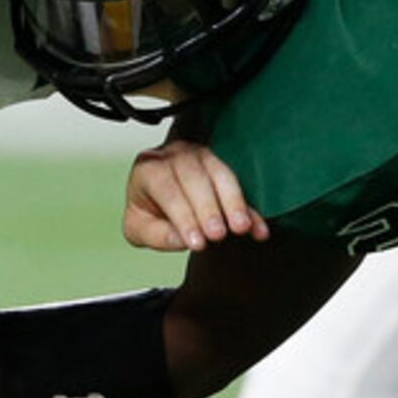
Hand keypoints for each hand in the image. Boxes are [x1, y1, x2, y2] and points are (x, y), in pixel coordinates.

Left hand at [125, 140, 268, 251]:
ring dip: (234, 201)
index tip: (198, 242)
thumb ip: (158, 235)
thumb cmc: (147, 211)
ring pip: (220, 172)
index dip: (184, 217)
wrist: (157, 193)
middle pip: (194, 177)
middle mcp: (174, 155)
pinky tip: (258, 228)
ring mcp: (200, 155)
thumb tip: (183, 240)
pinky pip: (240, 182)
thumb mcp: (139, 228)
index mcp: (148, 169)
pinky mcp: (221, 164)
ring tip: (242, 228)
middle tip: (218, 235)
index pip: (167, 190)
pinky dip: (250, 207)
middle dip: (209, 208)